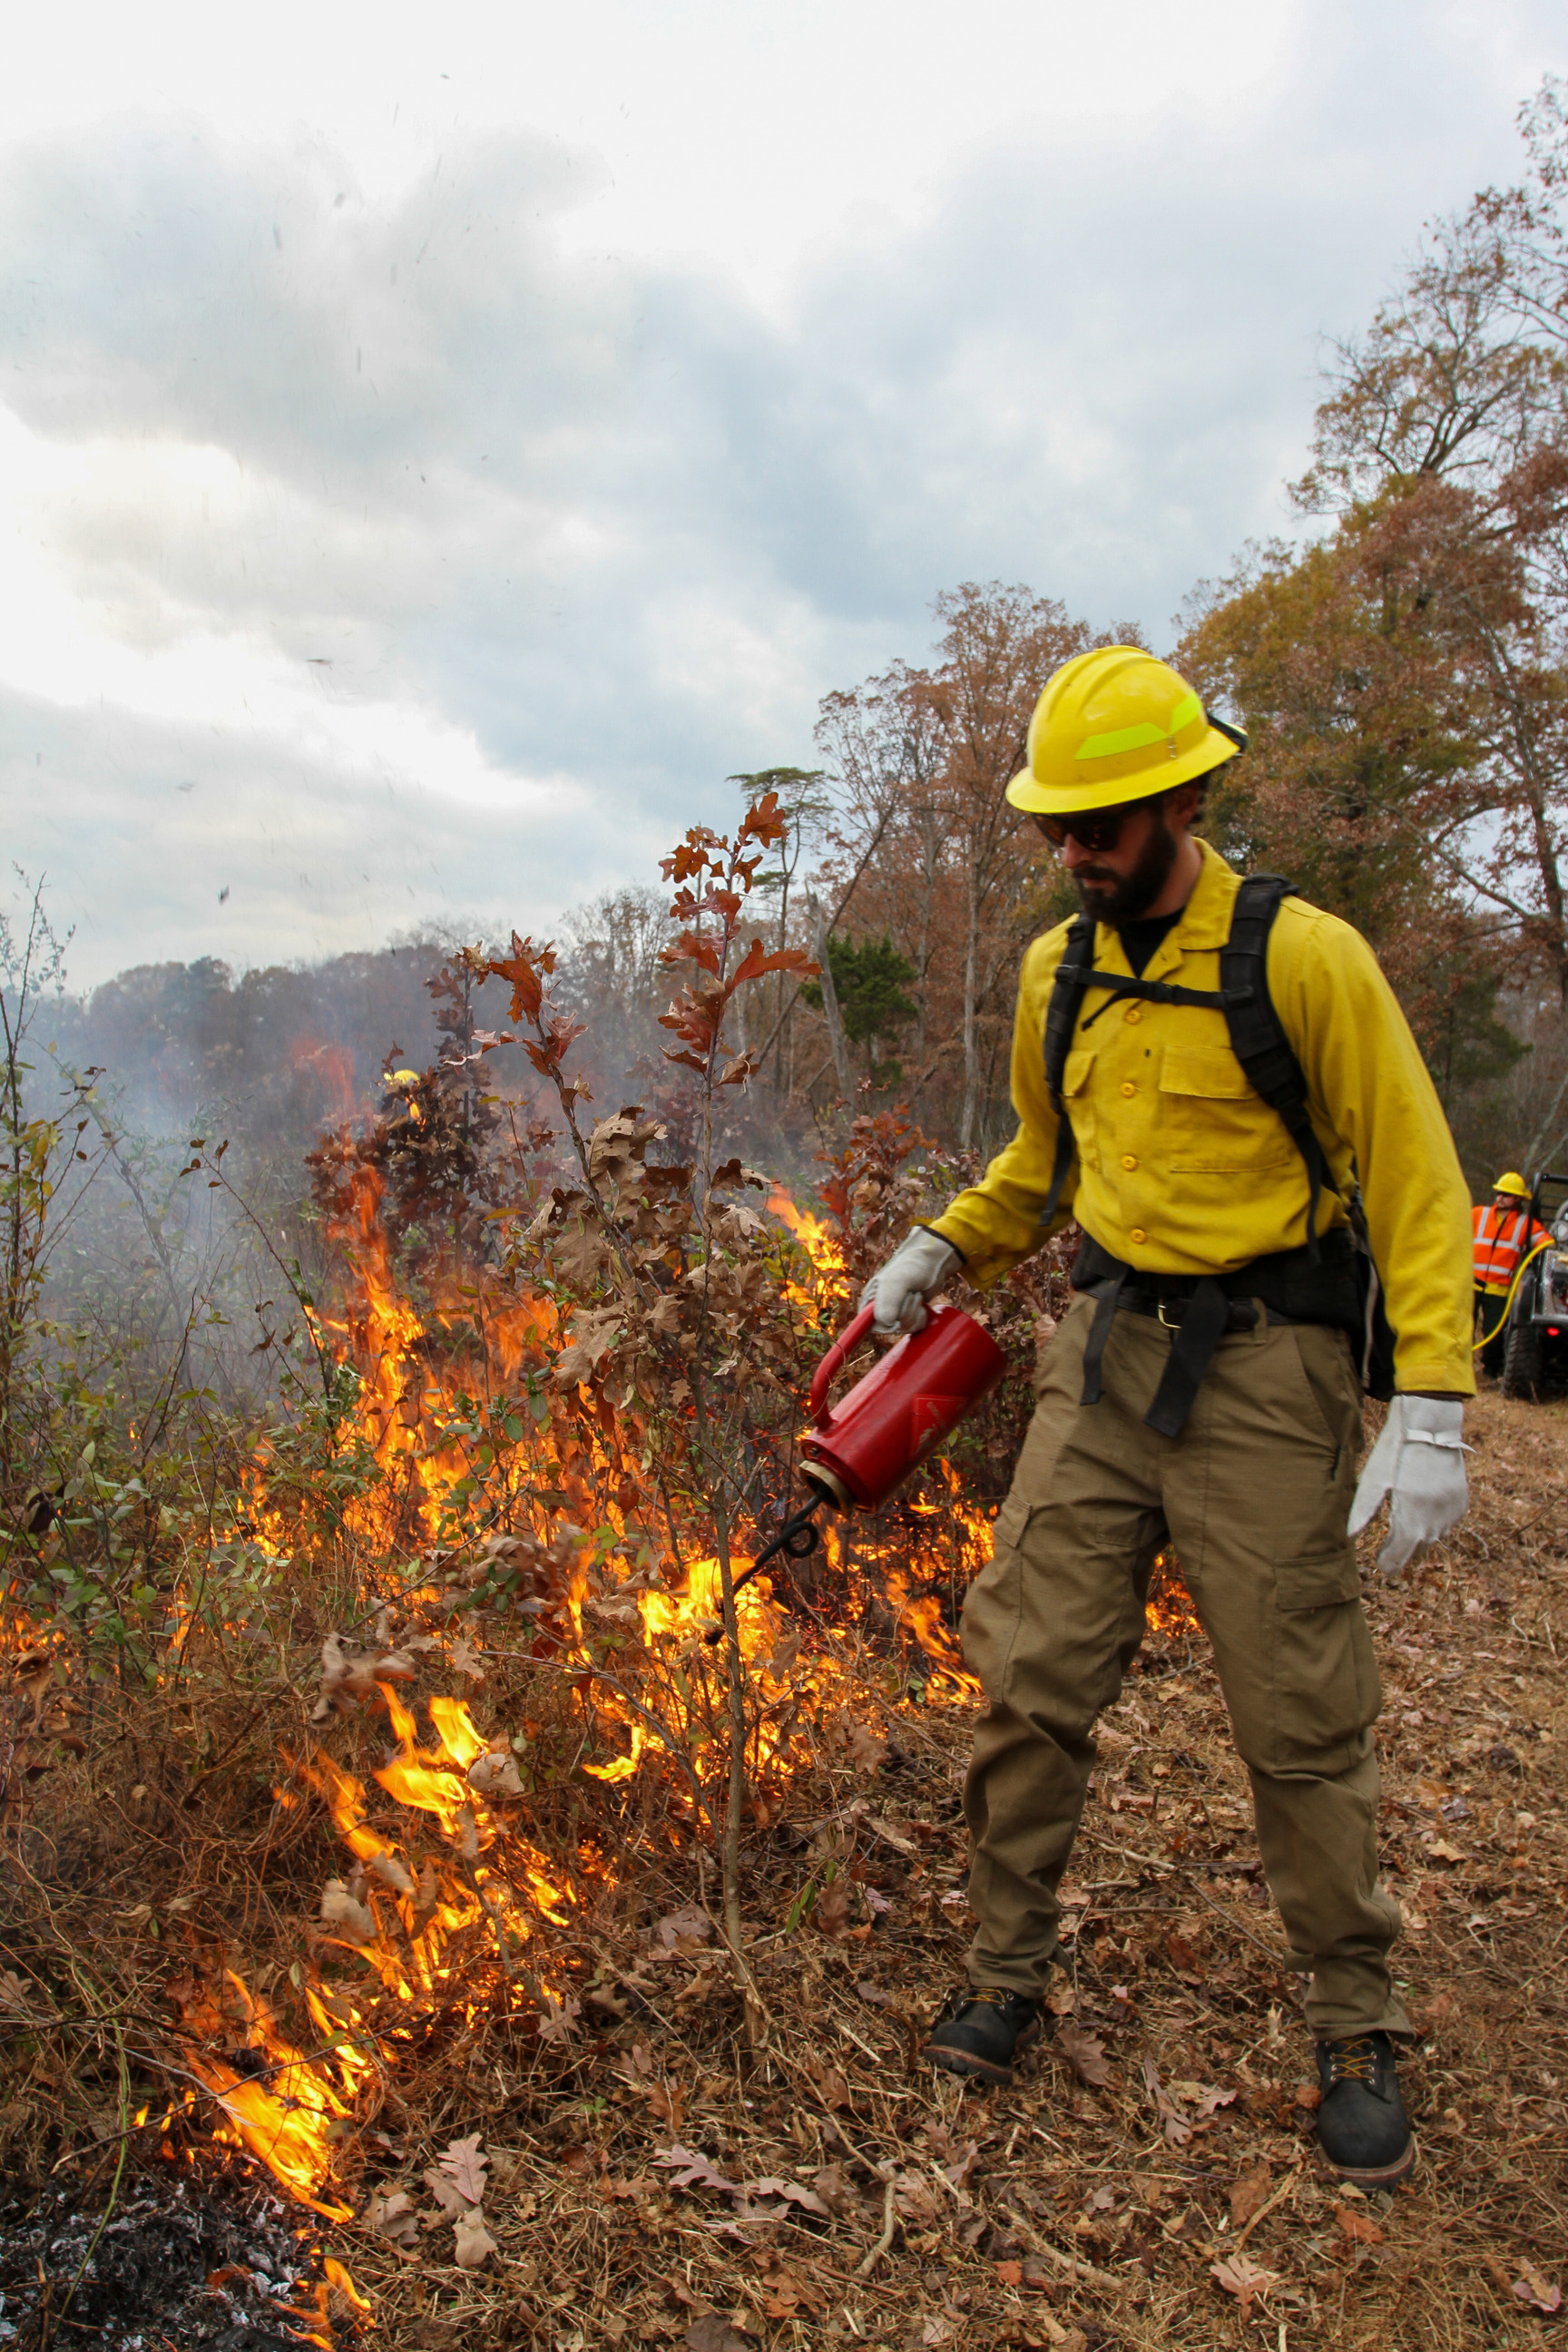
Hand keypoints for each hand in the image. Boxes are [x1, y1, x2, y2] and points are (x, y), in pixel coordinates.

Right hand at [861, 1228, 960, 1334]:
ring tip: (917, 1295)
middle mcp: (881, 1307)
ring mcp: (896, 1312)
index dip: (881, 1326)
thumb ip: (889, 1301)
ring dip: (915, 1314)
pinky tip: (922, 1304)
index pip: (865, 1324)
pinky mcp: (909, 1315)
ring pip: (903, 1328)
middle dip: (905, 1315)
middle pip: (889, 1328)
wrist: (933, 1261)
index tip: (896, 1320)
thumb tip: (887, 1322)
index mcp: (870, 1298)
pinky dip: (922, 1318)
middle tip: (911, 1295)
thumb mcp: (898, 1281)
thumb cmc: (912, 1265)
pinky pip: (914, 1328)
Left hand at [1347, 1396, 1468, 1577]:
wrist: (1431, 1426)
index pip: (1396, 1561)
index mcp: (1410, 1522)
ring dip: (1418, 1534)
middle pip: (1415, 1552)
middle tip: (1389, 1535)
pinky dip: (1434, 1520)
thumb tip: (1349, 1536)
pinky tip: (1423, 1502)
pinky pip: (1446, 1524)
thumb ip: (1362, 1511)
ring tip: (1406, 1513)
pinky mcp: (1461, 1504)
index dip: (1385, 1561)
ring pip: (1433, 1539)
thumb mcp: (1373, 1479)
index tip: (1377, 1555)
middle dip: (1401, 1548)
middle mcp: (1435, 1525)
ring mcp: (1452, 1516)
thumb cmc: (1395, 1452)